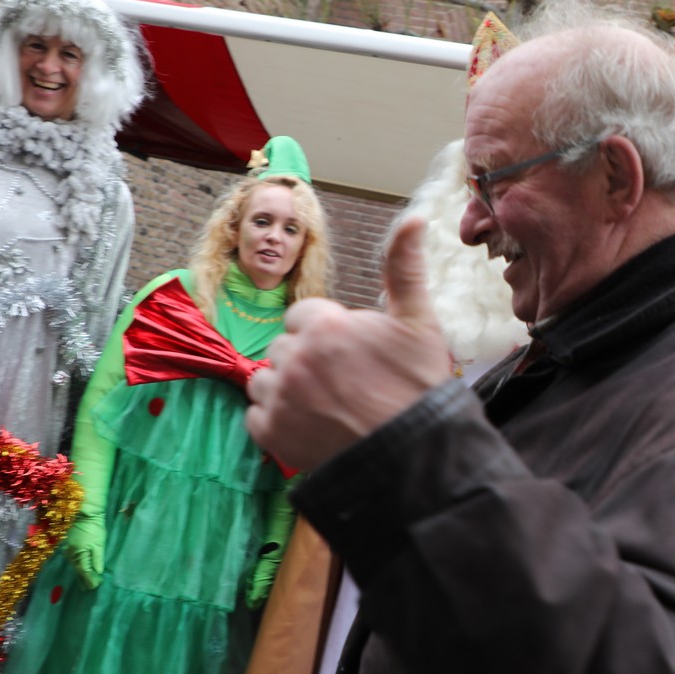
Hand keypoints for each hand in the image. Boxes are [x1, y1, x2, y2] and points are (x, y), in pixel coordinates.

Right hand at [62, 514, 106, 588]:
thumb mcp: (99, 544)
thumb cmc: (94, 527)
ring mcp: (69, 550)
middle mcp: (71, 555)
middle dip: (84, 579)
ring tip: (84, 584)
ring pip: (75, 566)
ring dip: (80, 574)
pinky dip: (77, 567)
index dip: (90, 580)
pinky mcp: (69, 546)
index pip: (85, 571)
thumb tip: (98, 573)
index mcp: (79, 554)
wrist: (84, 513)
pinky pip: (73, 560)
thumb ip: (98, 559)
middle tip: (89, 589)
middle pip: (78, 570)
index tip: (96, 586)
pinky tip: (80, 570)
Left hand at [246, 217, 450, 470]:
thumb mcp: (419, 321)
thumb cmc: (418, 388)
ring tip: (326, 405)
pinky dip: (276, 422)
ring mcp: (280, 397)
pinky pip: (256, 418)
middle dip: (307, 361)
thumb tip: (414, 218)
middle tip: (344, 384)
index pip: (303, 317)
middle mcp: (295, 357)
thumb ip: (403, 268)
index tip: (351, 355)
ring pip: (266, 381)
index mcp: (324, 325)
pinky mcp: (272, 434)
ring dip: (288, 389)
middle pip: (285, 348)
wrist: (413, 455)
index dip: (327, 334)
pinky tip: (309, 425)